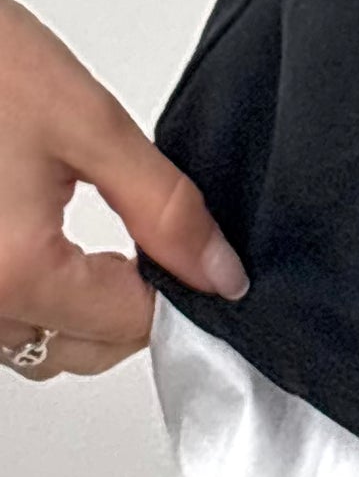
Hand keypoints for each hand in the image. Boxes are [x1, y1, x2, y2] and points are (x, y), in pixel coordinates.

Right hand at [0, 0, 249, 382]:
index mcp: (17, 273)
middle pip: (81, 351)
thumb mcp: (92, 125)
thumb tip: (219, 272)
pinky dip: (44, 299)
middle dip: (132, 311)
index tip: (204, 263)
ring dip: (85, 313)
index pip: (127, 327)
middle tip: (166, 249)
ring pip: (39, 344)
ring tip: (120, 248)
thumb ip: (164, 206)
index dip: (180, 297)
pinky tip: (66, 252)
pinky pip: (6, 321)